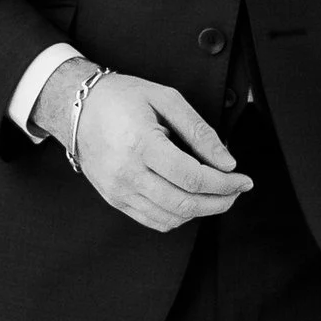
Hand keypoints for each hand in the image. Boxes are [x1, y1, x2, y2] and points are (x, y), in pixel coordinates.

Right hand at [40, 62, 251, 231]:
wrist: (77, 109)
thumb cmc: (121, 98)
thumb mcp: (166, 99)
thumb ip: (199, 131)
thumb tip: (226, 161)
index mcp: (142, 144)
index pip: (193, 178)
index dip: (225, 183)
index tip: (243, 179)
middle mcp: (128, 173)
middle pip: (185, 203)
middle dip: (220, 202)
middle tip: (236, 191)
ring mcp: (119, 190)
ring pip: (171, 218)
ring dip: (201, 212)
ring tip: (217, 196)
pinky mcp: (115, 199)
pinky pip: (153, 221)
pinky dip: (179, 217)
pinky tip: (190, 200)